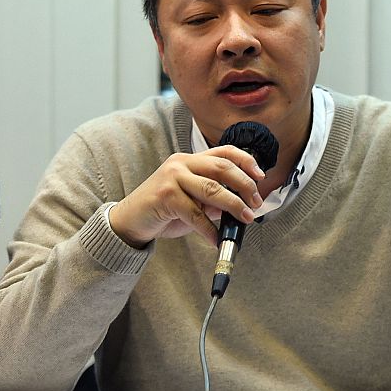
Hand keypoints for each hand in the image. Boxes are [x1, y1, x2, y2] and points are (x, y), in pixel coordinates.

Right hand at [108, 147, 265, 249]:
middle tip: (255, 203)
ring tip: (245, 218)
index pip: (224, 151)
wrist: (130, 220)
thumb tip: (241, 205)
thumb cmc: (163, 209)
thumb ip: (212, 199)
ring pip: (212, 189)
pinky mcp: (165, 196)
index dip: (246, 161)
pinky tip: (216, 239)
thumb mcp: (191, 199)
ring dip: (234, 206)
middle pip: (222, 168)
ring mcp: (172, 177)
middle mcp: (181, 163)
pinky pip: (195, 214)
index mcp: (190, 160)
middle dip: (244, 185)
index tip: (260, 175)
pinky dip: (209, 229)